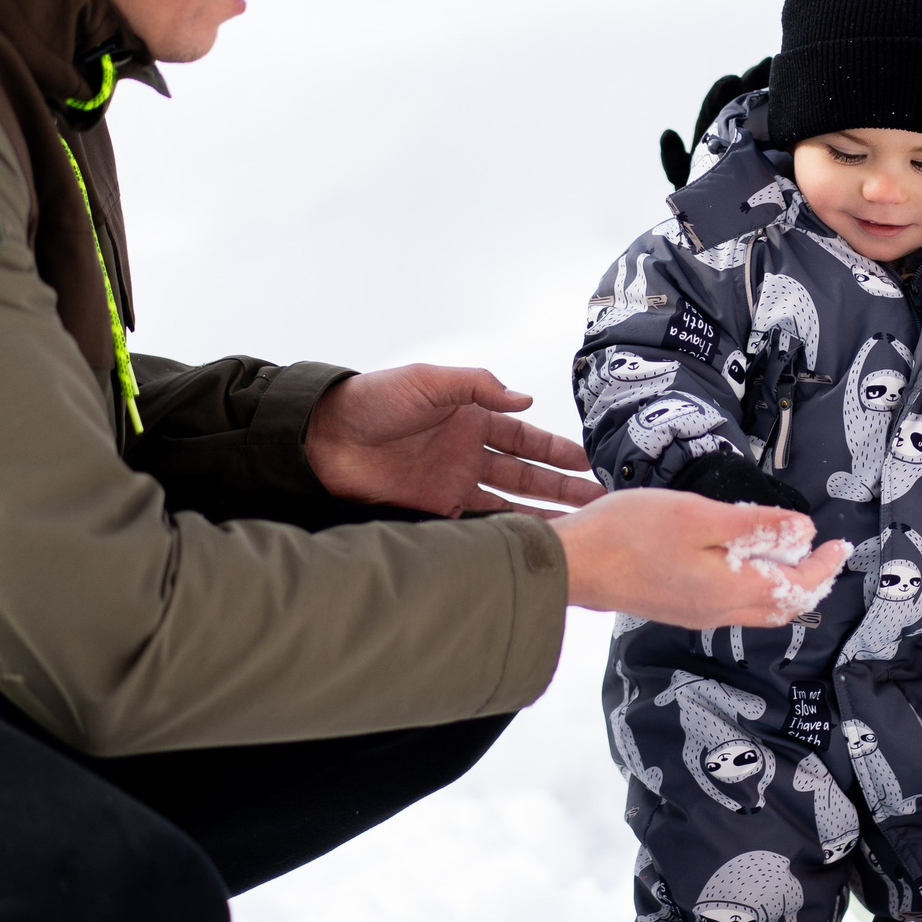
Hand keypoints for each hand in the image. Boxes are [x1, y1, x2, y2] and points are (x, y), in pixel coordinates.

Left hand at [306, 365, 598, 516]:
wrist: (324, 437)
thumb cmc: (372, 400)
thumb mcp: (430, 380)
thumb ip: (478, 386)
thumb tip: (526, 399)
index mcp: (470, 419)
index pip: (525, 438)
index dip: (556, 450)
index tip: (588, 462)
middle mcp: (467, 453)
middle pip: (526, 475)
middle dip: (562, 488)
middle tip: (597, 501)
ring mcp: (452, 484)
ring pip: (509, 503)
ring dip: (541, 514)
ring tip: (576, 527)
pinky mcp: (432, 510)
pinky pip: (476, 524)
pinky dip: (502, 532)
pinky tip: (527, 541)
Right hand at [552, 491, 849, 627]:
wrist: (572, 565)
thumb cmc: (630, 533)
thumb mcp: (700, 517)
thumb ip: (755, 526)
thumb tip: (803, 533)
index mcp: (731, 590)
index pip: (797, 587)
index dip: (823, 566)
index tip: (839, 544)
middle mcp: (718, 611)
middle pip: (781, 605)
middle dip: (808, 580)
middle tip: (822, 553)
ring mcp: (695, 613)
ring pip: (756, 606)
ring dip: (781, 583)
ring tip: (788, 553)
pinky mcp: (676, 607)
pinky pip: (731, 602)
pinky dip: (752, 584)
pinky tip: (741, 559)